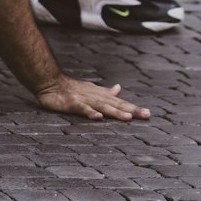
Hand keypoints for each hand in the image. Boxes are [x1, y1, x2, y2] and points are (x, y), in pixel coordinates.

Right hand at [35, 76, 150, 120]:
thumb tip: (119, 88)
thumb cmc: (72, 88)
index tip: (148, 114)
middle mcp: (96, 97)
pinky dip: (90, 112)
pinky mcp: (73, 102)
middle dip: (131, 110)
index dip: (134, 108)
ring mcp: (85, 99)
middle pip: (116, 105)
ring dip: (115, 112)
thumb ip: (106, 92)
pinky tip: (98, 117)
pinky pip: (83, 108)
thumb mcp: (92, 90)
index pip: (120, 103)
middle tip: (146, 115)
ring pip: (103, 106)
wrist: (51, 82)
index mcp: (101, 96)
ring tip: (128, 117)